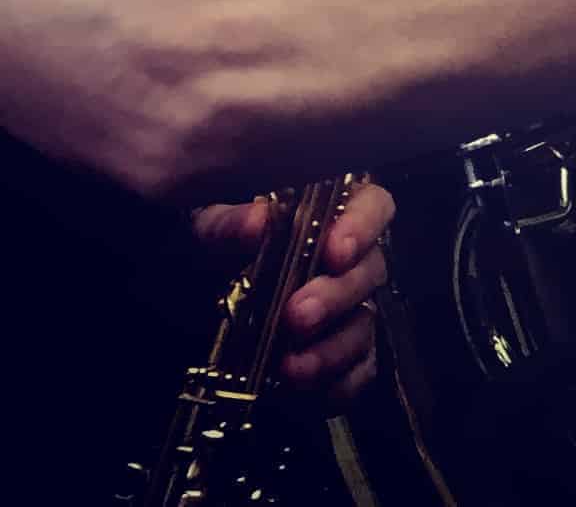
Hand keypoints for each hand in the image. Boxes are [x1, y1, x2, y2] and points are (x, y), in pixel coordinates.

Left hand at [191, 178, 394, 407]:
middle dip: (335, 296)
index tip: (334, 251)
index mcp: (328, 216)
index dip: (363, 227)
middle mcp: (350, 261)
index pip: (372, 206)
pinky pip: (358, 372)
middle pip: (369, 271)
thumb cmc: (209, 247)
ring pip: (364, 326)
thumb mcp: (205, 222)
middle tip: (297, 315)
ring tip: (291, 366)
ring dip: (332, 348)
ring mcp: (349, 311)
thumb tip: (257, 222)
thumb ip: (228, 219)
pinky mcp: (342, 357)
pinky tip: (305, 390)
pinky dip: (338, 384)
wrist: (181, 305)